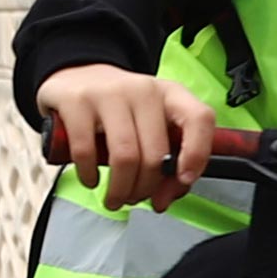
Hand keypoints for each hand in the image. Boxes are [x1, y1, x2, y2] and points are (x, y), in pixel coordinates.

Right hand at [33, 61, 219, 212]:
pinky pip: (86, 151)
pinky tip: (91, 179)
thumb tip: (162, 201)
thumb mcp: (150, 124)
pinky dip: (89, 176)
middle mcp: (143, 90)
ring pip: (125, 157)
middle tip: (135, 198)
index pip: (199, 119)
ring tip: (114, 198)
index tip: (183, 179)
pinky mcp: (77, 101)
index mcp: (171, 94)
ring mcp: (109, 93)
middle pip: (156, 154)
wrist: (76, 76)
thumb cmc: (121, 109)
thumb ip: (167, 162)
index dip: (197, 154)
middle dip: (146, 188)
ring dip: (120, 189)